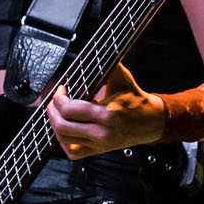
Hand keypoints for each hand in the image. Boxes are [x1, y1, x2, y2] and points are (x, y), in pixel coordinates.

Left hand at [46, 64, 164, 157]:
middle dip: (52, 111)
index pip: (71, 110)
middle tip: (54, 101)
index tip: (61, 90)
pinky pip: (72, 152)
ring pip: (63, 140)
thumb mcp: (123, 78)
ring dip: (55, 125)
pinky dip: (63, 142)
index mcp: (108, 114)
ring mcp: (99, 145)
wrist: (151, 122)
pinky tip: (65, 129)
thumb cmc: (136, 100)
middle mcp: (102, 133)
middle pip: (63, 127)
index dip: (59, 98)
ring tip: (56, 113)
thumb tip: (94, 51)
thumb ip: (108, 64)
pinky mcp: (98, 151)